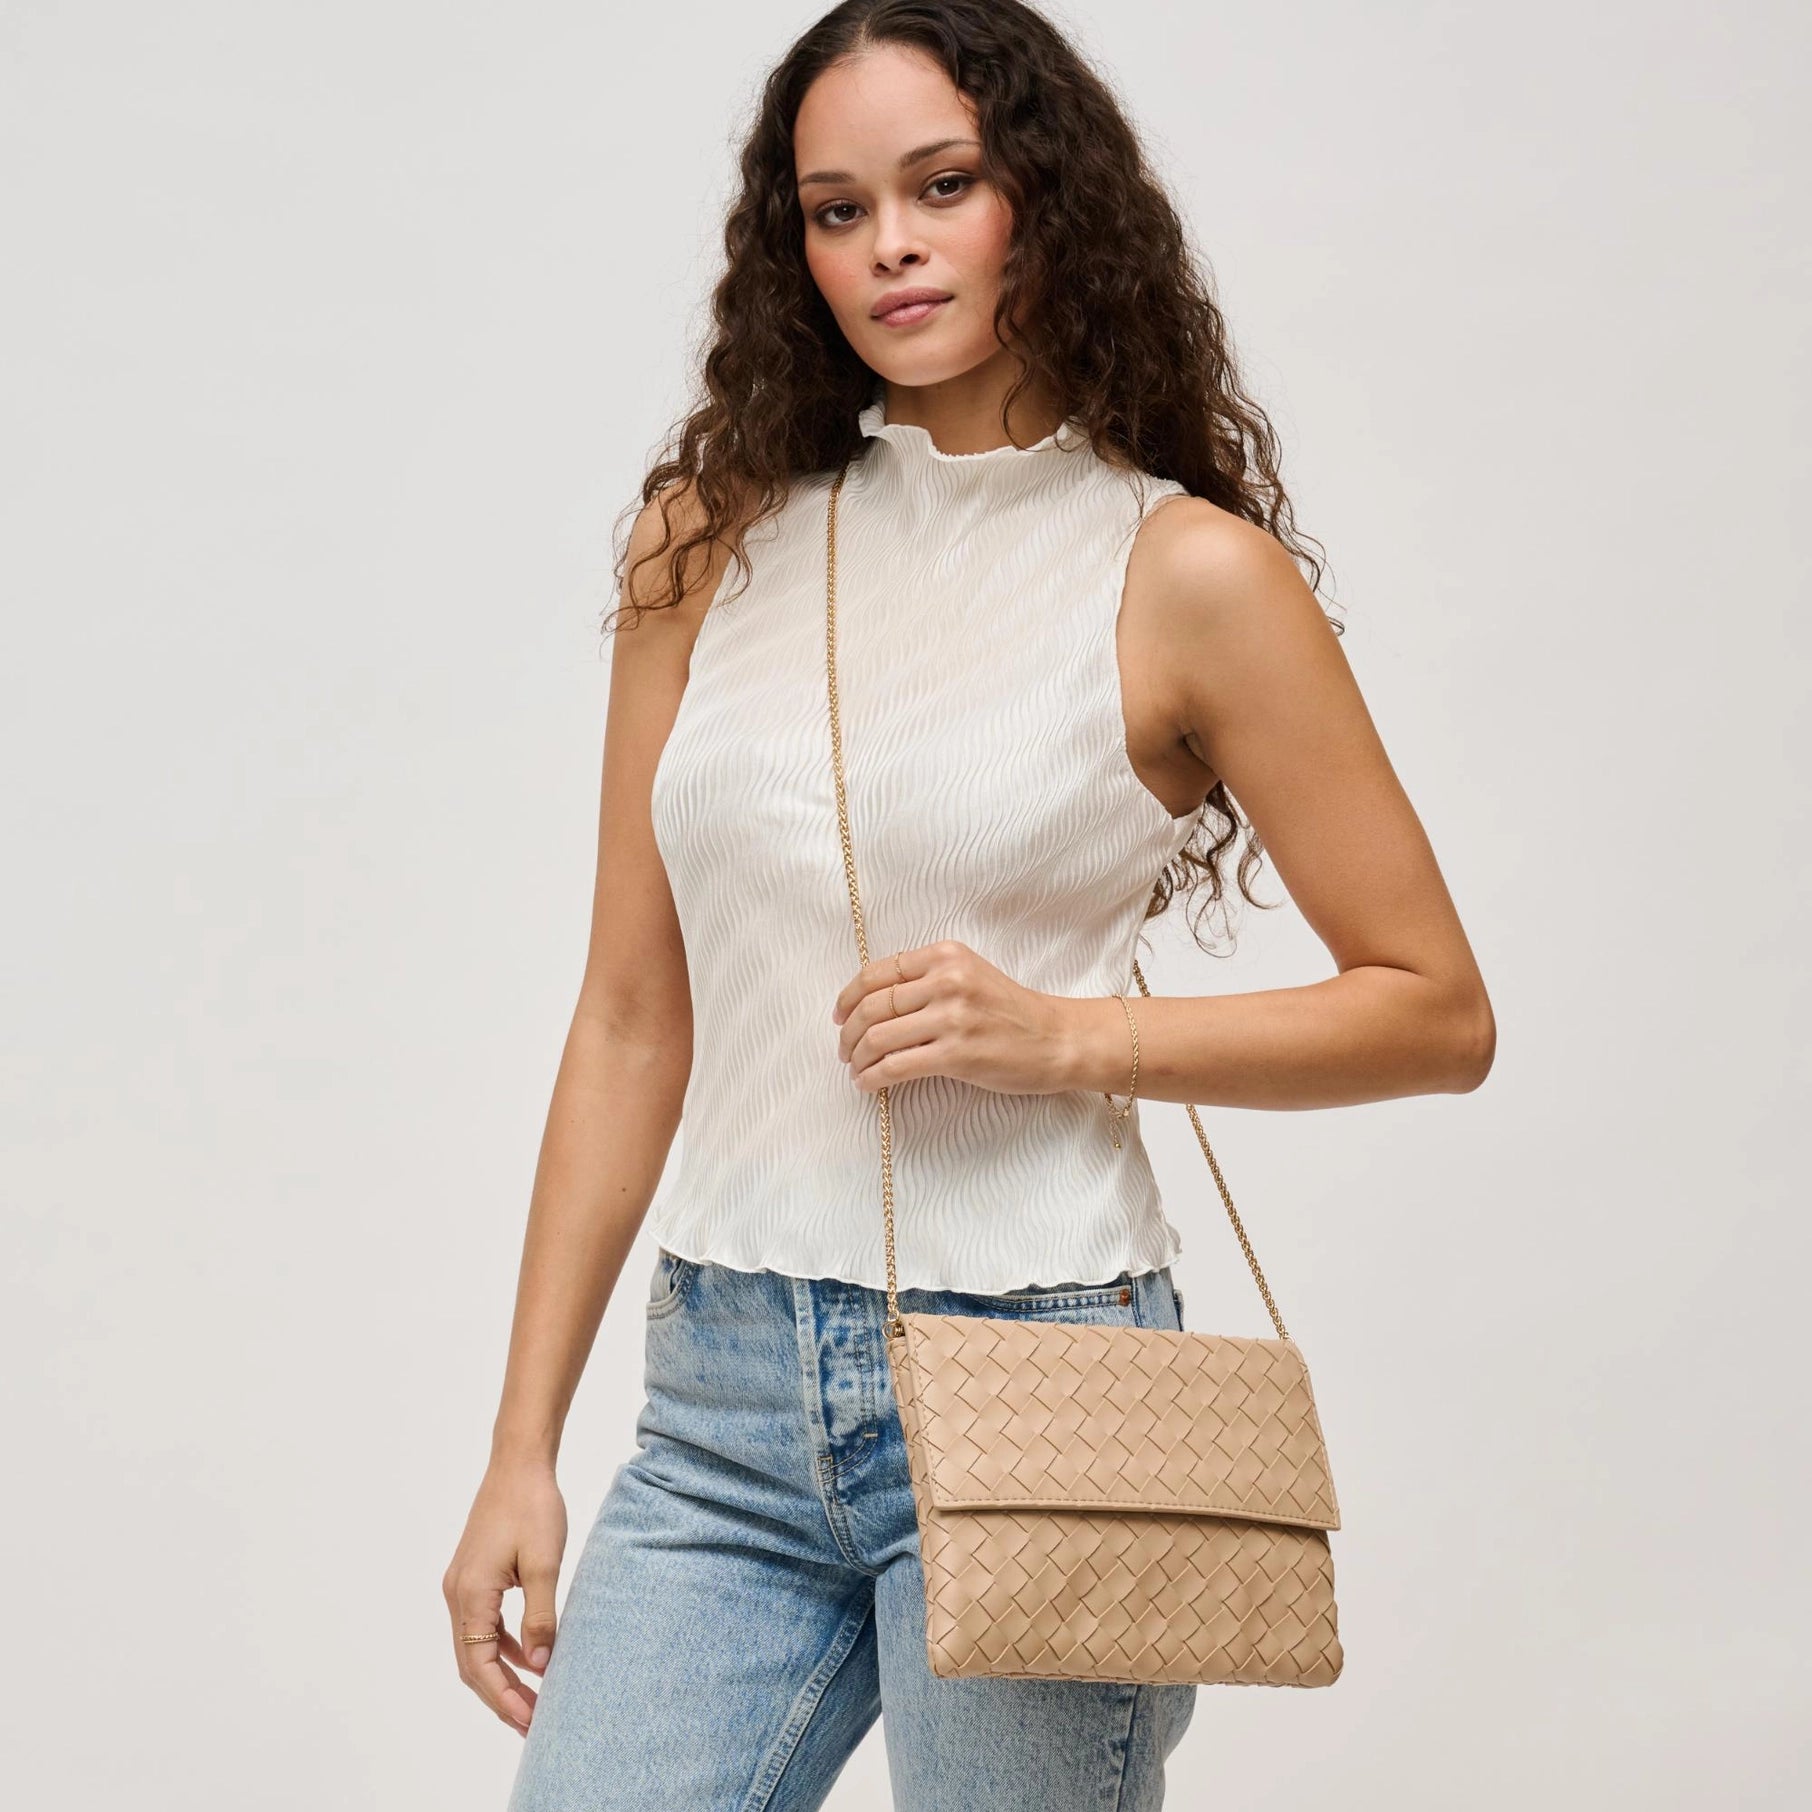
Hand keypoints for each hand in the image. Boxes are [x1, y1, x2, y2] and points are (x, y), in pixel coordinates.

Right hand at [442, 1458, 567, 1736]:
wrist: (518, 1462)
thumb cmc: (532, 1506)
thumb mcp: (543, 1564)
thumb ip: (540, 1618)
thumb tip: (541, 1666)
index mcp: (469, 1595)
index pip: (480, 1665)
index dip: (504, 1698)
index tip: (530, 1722)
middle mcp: (457, 1594)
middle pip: (473, 1663)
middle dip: (501, 1696)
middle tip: (531, 1724)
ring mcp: (463, 1584)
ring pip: (476, 1646)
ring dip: (502, 1674)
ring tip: (531, 1701)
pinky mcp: (475, 1575)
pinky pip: (484, 1625)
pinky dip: (504, 1646)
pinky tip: (529, 1658)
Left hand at [831, 939, 1072, 1095]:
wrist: (1056, 1039)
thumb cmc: (1011, 1012)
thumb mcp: (969, 976)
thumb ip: (925, 979)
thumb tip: (870, 1003)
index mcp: (945, 955)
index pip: (877, 974)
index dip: (848, 998)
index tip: (839, 1017)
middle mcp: (947, 980)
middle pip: (872, 1006)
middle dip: (848, 1033)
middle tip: (845, 1050)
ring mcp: (952, 1017)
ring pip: (878, 1037)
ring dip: (858, 1058)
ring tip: (856, 1069)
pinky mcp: (956, 1054)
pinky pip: (896, 1066)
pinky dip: (872, 1077)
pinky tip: (867, 1084)